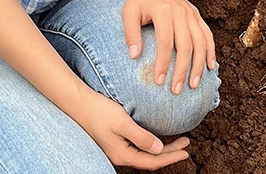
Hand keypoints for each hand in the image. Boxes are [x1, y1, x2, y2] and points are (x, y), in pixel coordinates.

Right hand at [74, 87, 189, 169]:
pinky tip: (157, 138)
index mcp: (122, 155)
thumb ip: (141, 137)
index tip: (186, 152)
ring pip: (145, 154)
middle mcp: (120, 155)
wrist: (79, 104)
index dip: (170, 157)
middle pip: (150, 160)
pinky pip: (138, 148)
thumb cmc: (100, 111)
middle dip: (170, 153)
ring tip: (178, 142)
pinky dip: (151, 144)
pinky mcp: (116, 141)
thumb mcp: (122, 123)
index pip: (152, 161)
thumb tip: (159, 149)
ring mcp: (117, 149)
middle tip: (187, 145)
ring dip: (162, 149)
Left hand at [122, 0, 216, 94]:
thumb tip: (134, 56)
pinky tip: (210, 66)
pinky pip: (207, 34)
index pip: (165, 41)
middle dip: (182, 69)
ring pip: (201, 42)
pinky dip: (211, 51)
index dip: (163, 63)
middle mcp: (181, 12)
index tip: (159, 81)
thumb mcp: (128, 11)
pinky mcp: (197, 15)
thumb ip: (130, 33)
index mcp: (164, 11)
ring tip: (194, 84)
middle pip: (186, 45)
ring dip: (199, 64)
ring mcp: (191, 13)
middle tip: (176, 90)